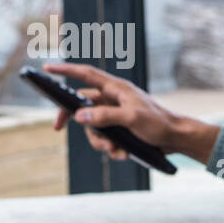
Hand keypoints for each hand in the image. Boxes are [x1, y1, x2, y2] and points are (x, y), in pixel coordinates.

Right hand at [42, 61, 217, 162]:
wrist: (176, 139)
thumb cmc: (159, 123)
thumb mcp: (132, 118)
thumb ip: (106, 116)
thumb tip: (79, 116)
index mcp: (116, 89)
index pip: (86, 74)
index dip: (66, 70)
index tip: (47, 68)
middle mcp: (112, 99)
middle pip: (81, 106)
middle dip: (73, 120)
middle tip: (57, 128)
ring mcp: (115, 115)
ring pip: (92, 127)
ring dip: (99, 141)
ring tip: (114, 149)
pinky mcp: (119, 129)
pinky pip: (105, 138)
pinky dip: (111, 149)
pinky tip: (123, 154)